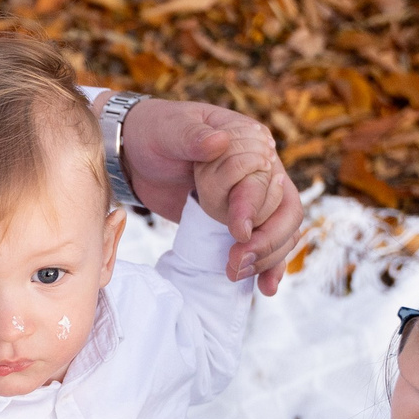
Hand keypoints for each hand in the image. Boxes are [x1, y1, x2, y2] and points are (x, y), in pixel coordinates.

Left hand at [114, 96, 304, 293]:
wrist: (133, 155)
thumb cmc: (153, 133)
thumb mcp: (168, 130)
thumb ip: (191, 136)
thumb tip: (219, 143)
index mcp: (250, 141)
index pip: (266, 179)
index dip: (253, 206)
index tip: (237, 231)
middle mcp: (261, 169)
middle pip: (285, 211)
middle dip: (265, 240)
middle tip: (236, 261)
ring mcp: (252, 198)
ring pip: (282, 232)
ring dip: (267, 257)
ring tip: (237, 273)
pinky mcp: (238, 221)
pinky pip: (266, 244)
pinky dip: (269, 266)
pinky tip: (266, 287)